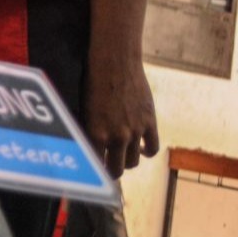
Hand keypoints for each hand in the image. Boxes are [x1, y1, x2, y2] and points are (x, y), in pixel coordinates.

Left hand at [83, 51, 159, 176]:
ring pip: (134, 162)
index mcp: (96, 133)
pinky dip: (147, 152)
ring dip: (129, 162)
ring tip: (124, 158)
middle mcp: (116, 137)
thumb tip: (86, 146)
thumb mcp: (84, 109)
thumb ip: (88, 130)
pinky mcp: (150, 123)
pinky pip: (153, 148)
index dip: (94, 171)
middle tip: (109, 169)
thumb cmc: (93, 82)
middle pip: (117, 169)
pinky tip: (142, 150)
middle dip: (112, 172)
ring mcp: (135, 131)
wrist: (116, 63)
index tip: (93, 173)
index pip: (95, 164)